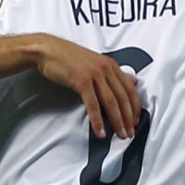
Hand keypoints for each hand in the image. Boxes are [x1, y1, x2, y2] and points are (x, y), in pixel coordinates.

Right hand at [27, 34, 142, 138]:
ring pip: (111, 102)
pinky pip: (93, 104)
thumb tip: (132, 82)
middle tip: (130, 132)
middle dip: (128, 118)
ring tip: (120, 134)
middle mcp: (105, 68)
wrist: (48, 49)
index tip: (136, 121)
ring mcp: (94, 74)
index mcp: (111, 65)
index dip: (135, 107)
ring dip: (117, 121)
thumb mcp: (96, 62)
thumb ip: (113, 74)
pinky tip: (100, 131)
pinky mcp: (81, 80)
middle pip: (123, 98)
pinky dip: (98, 120)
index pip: (130, 89)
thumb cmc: (69, 57)